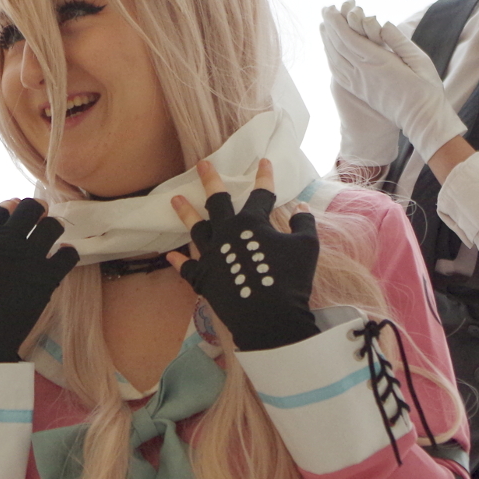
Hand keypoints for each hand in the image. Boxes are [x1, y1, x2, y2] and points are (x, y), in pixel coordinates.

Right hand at [0, 199, 78, 363]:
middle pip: (31, 207)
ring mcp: (30, 258)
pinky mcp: (48, 276)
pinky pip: (69, 253)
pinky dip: (67, 254)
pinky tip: (61, 258)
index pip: (3, 207)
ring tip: (50, 239)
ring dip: (52, 229)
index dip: (11, 207)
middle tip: (39, 219)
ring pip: (53, 225)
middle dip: (37, 210)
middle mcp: (8, 241)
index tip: (16, 213)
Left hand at [167, 159, 319, 351]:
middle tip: (201, 164)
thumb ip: (303, 222)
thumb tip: (300, 207)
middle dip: (210, 180)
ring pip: (195, 229)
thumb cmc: (290, 279)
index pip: (260, 194)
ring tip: (175, 199)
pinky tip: (170, 255)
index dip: (264, 177)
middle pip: (216, 201)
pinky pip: (187, 267)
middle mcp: (226, 233)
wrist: (268, 317)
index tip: (263, 162)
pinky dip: (179, 261)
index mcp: (251, 222)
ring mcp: (211, 255)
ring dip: (185, 213)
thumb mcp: (307, 247)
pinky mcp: (203, 278)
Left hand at [320, 4, 464, 159]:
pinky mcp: (359, 91)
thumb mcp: (419, 61)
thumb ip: (399, 41)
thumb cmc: (426, 89)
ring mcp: (359, 84)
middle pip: (338, 46)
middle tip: (325, 9)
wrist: (421, 120)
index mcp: (378, 62)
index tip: (331, 8)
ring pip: (335, 59)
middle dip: (329, 25)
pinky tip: (329, 52)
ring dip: (327, 40)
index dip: (337, 22)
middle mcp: (363, 73)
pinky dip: (331, 58)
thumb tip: (382, 23)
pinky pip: (338, 73)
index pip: (349, 38)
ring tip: (323, 25)